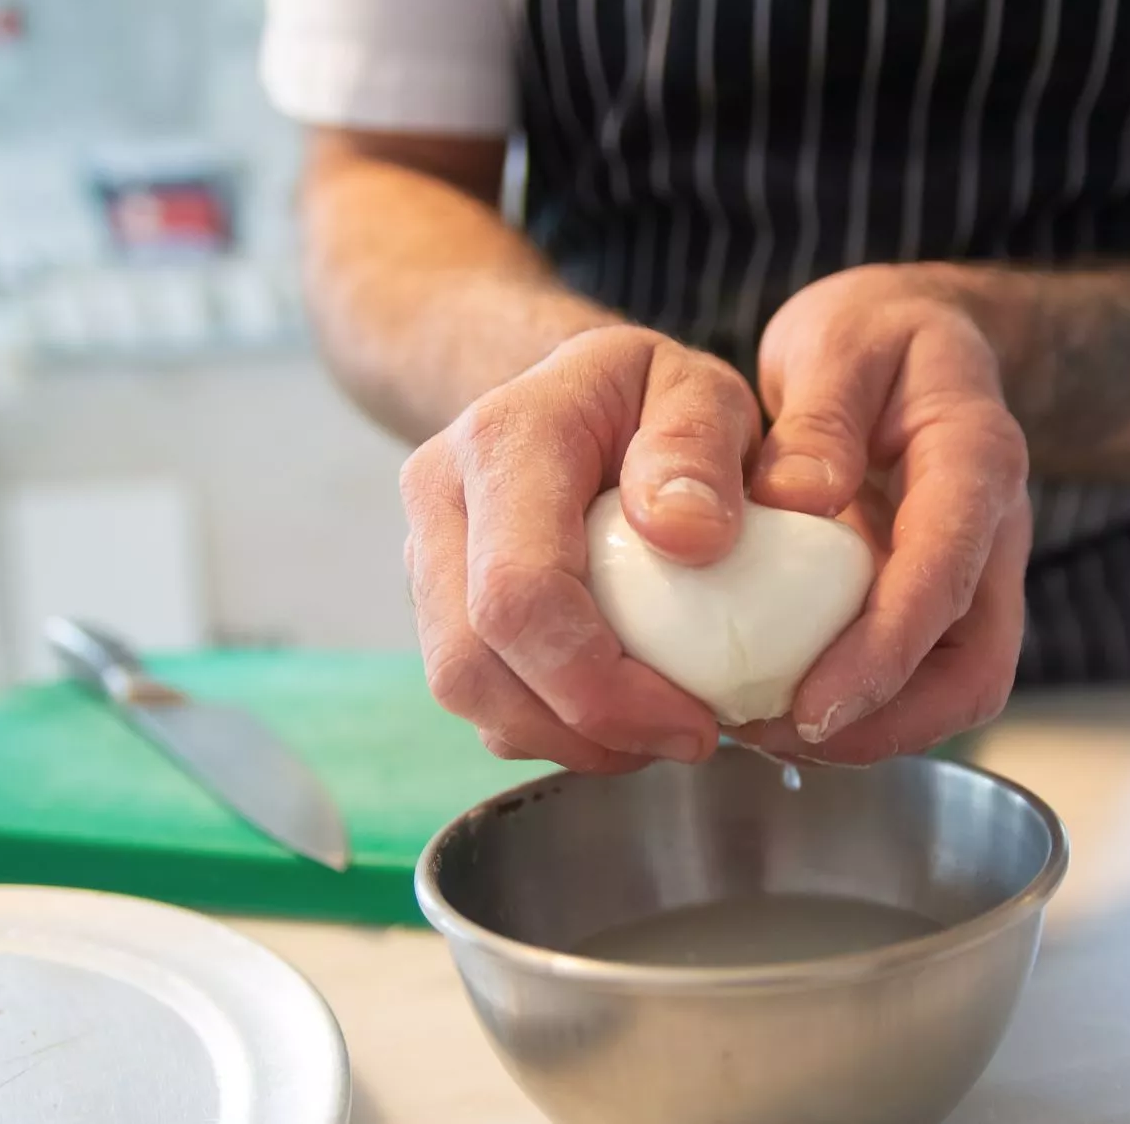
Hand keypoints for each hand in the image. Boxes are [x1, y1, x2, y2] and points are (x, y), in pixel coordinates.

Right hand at [401, 325, 763, 771]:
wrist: (578, 391)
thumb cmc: (648, 396)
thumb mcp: (701, 389)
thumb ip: (700, 446)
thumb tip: (686, 535)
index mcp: (504, 441)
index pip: (519, 592)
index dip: (600, 685)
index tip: (694, 721)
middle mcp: (441, 499)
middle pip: (472, 665)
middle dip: (581, 732)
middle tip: (686, 739)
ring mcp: (428, 555)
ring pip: (466, 693)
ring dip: (565, 740)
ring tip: (658, 729)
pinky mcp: (439, 604)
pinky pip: (478, 696)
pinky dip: (549, 728)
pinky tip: (619, 711)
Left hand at [739, 264, 1031, 765]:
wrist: (918, 339)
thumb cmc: (879, 335)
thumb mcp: (842, 340)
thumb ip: (823, 416)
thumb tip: (798, 501)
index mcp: (977, 460)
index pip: (949, 572)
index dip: (888, 650)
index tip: (816, 704)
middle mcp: (990, 534)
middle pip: (973, 669)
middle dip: (887, 723)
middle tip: (781, 736)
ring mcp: (969, 577)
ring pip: (949, 692)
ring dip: (868, 731)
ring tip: (766, 732)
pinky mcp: (934, 604)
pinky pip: (912, 680)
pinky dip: (853, 709)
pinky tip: (774, 706)